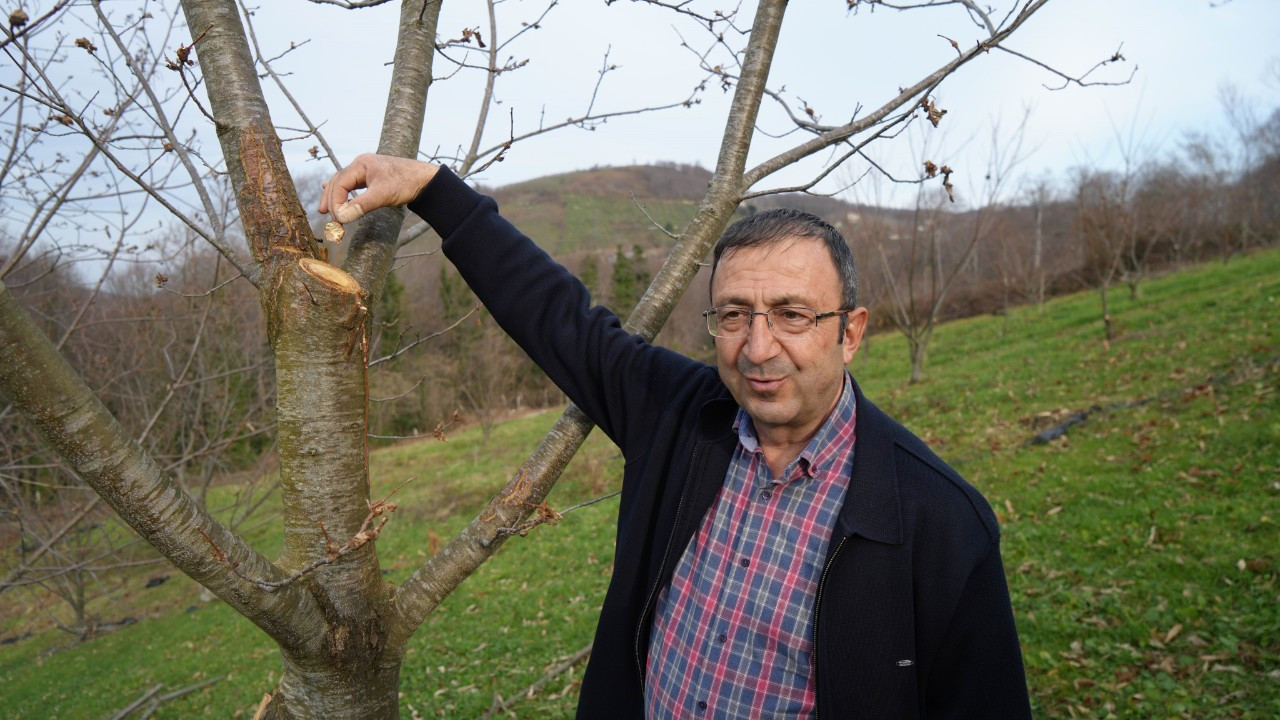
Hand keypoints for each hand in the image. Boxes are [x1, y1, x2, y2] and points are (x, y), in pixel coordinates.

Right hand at [319, 154, 438, 222]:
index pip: (339, 183)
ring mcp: (366, 170)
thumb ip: (361, 206)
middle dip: (331, 200)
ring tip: (325, 210)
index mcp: (361, 164)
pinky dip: (344, 192)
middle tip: (327, 217)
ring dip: (334, 196)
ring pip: (343, 183)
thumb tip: (342, 218)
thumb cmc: (406, 183)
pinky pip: (352, 184)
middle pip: (338, 182)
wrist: (427, 180)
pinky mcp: (373, 177)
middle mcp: (361, 164)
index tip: (338, 219)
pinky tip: (339, 197)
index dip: (336, 202)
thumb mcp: (383, 195)